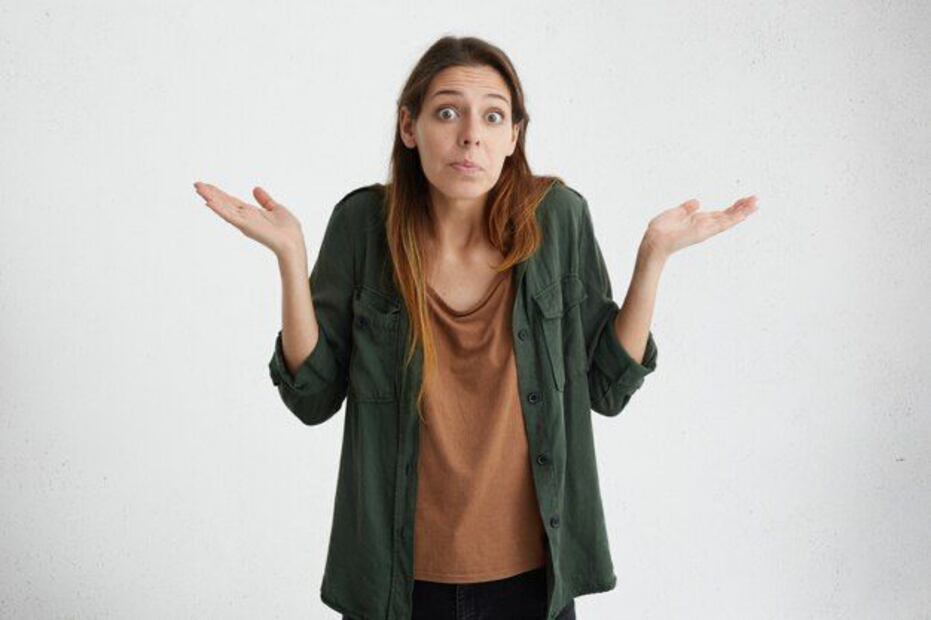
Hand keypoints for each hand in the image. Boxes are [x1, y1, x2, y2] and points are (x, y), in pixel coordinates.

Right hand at [193, 181, 304, 257]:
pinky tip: (209, 202)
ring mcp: (243, 221)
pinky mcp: (245, 226)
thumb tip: (255, 188)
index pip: (231, 200)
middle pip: (223, 202)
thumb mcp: (276, 208)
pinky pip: (230, 217)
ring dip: (210, 198)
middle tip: (196, 185)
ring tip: (198, 189)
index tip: (207, 185)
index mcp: (250, 212)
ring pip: (223, 207)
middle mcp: (244, 216)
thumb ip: (265, 200)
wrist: (293, 242)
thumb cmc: (288, 229)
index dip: (219, 193)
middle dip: (210, 193)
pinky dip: (219, 209)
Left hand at [642, 195, 758, 258]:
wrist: (654, 241)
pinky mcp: (704, 231)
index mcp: (698, 221)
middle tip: (756, 199)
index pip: (719, 213)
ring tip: (756, 203)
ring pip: (729, 219)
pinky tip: (744, 214)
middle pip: (728, 215)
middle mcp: (705, 226)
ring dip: (743, 211)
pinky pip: (722, 224)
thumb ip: (686, 209)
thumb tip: (697, 202)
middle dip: (742, 208)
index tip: (744, 200)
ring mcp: (706, 229)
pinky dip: (733, 219)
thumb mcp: (674, 214)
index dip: (732, 207)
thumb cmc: (660, 231)